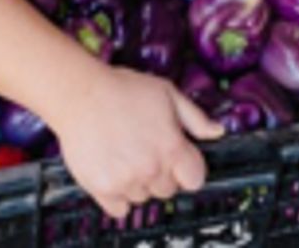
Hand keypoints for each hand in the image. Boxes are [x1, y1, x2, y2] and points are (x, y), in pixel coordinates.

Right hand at [51, 67, 222, 214]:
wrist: (81, 95)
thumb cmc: (124, 90)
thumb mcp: (168, 93)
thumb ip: (195, 118)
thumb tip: (217, 132)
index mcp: (172, 147)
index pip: (195, 180)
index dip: (188, 170)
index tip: (179, 162)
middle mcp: (151, 169)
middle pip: (168, 190)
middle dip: (162, 174)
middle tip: (146, 152)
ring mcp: (126, 181)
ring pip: (144, 197)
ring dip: (139, 183)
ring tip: (126, 156)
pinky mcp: (102, 189)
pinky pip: (119, 209)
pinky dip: (118, 197)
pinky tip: (115, 173)